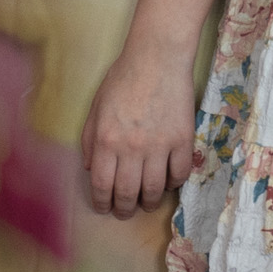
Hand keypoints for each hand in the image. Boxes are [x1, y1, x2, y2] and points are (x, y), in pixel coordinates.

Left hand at [80, 41, 203, 221]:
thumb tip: (90, 170)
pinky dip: (174, 183)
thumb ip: (89, 141)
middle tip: (125, 212)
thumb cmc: (122, 80)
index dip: (102, 203)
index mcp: (105, 140)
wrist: (157, 58)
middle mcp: (131, 148)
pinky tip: (169, 182)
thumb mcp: (96, 108)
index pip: (102, 185)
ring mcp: (159, 146)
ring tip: (147, 203)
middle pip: (128, 193)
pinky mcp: (183, 141)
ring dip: (150, 202)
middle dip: (124, 209)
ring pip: (155, 190)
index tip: (104, 208)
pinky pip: (180, 174)